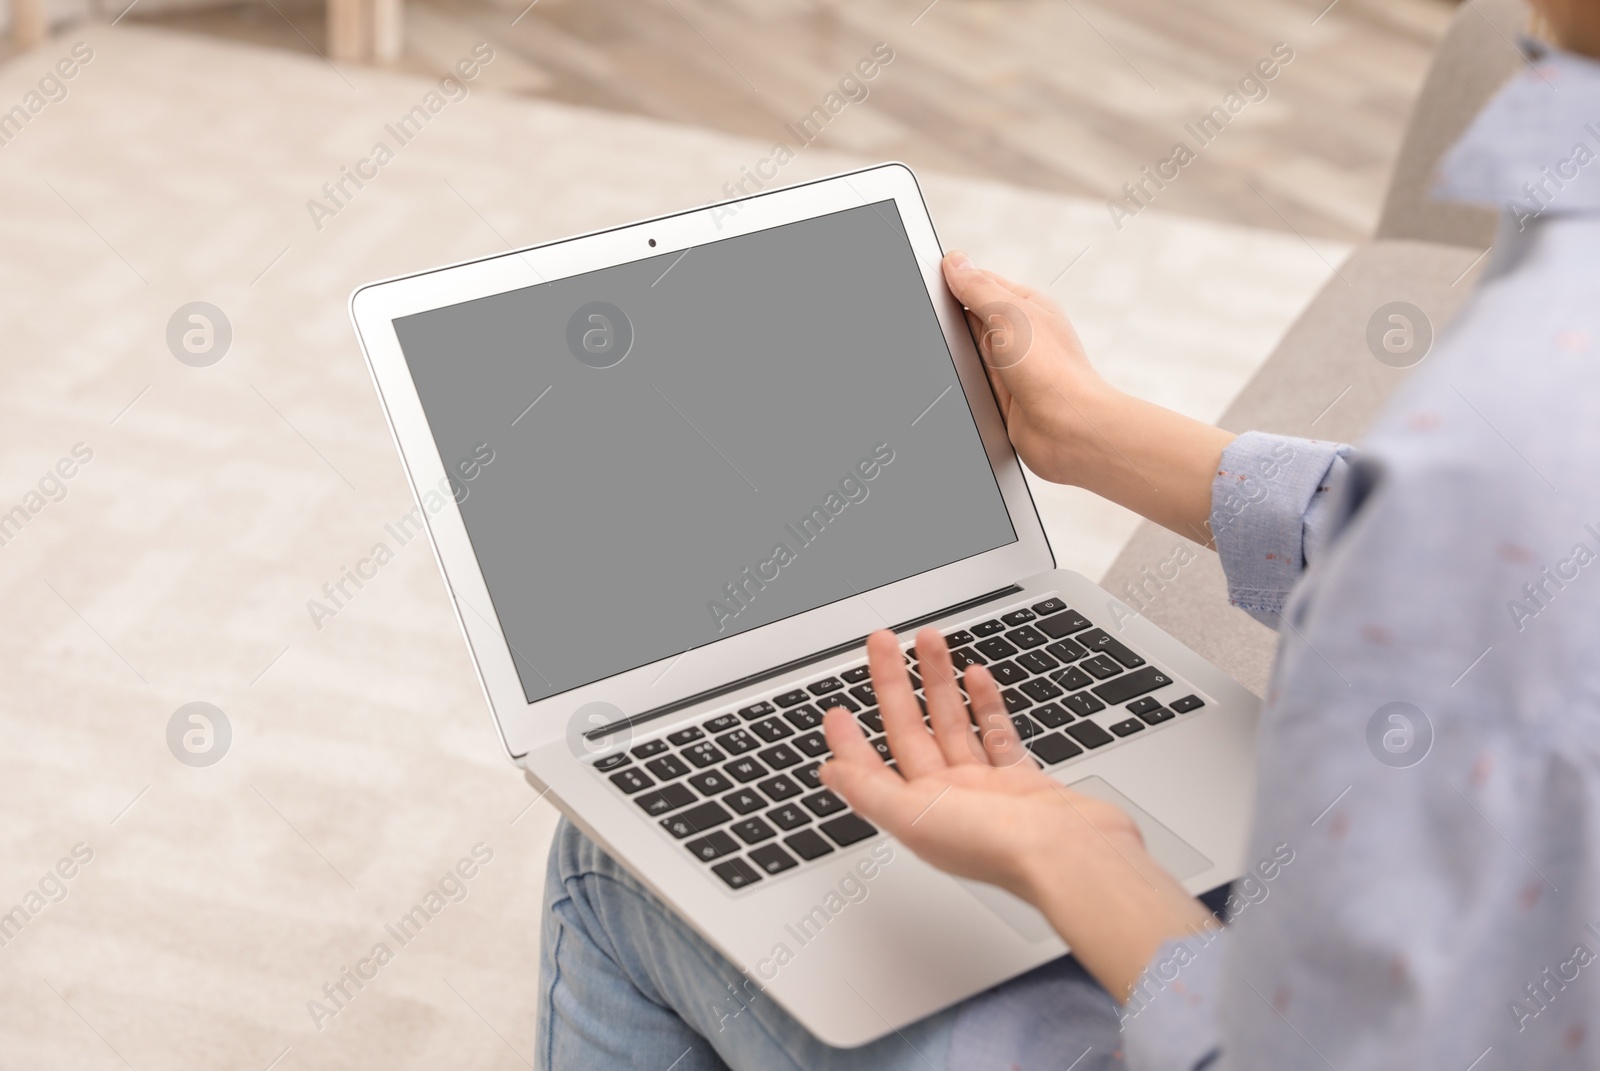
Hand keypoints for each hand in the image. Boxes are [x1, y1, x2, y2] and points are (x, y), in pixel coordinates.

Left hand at [819, 626, 1216, 1000]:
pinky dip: (985, 703)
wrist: (1074, 859)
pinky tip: (976, 675)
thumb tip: (828, 774)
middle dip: (894, 683)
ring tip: (929, 640)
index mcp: (916, 813)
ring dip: (938, 681)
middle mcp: (947, 800)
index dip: (850, 738)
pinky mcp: (1023, 781)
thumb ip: (870, 792)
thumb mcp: (915, 818)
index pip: (871, 767)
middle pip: (910, 730)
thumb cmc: (999, 849)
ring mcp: (985, 788)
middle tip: (881, 641)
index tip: (836, 706)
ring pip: (952, 722)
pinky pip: (996, 733)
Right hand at [941, 251, 1234, 546]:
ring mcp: (1009, 365)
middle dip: (950, 318)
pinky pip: (969, 379)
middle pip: (970, 315)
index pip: (981, 281)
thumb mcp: (1010, 316)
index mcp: (1026, 305)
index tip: (928, 280)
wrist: (1069, 432)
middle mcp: (1019, 333)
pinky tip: (955, 378)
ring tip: (948, 353)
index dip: (954, 279)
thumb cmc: (1054, 373)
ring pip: (966, 348)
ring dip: (955, 352)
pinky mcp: (1000, 394)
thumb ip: (978, 288)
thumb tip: (955, 261)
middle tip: (933, 319)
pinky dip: (960, 379)